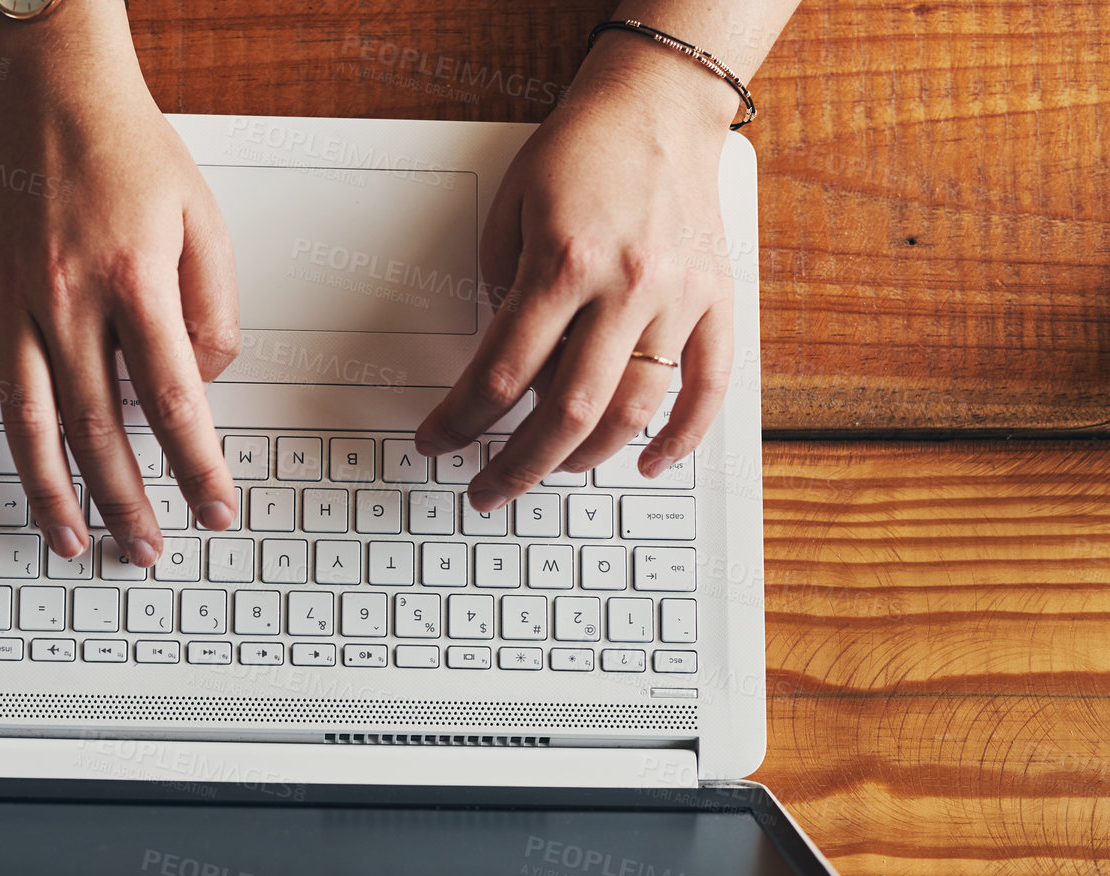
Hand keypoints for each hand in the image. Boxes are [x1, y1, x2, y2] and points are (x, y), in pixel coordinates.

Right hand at [0, 0, 239, 565]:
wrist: (51, 82)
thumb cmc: (129, 146)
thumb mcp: (204, 220)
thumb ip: (214, 309)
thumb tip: (202, 380)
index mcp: (133, 282)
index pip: (175, 400)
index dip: (198, 465)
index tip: (213, 508)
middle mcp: (66, 298)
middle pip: (98, 427)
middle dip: (124, 501)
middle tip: (143, 549)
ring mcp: (10, 298)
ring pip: (26, 418)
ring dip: (48, 489)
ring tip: (66, 539)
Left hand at [415, 36, 741, 510]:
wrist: (658, 105)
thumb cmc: (580, 152)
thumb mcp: (511, 212)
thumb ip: (502, 293)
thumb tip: (503, 369)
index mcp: (564, 262)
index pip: (501, 372)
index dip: (461, 421)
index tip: (438, 442)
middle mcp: (625, 286)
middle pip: (566, 410)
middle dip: (518, 464)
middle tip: (488, 490)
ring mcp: (677, 298)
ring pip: (634, 410)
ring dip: (587, 456)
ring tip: (554, 470)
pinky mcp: (717, 300)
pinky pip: (708, 386)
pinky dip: (683, 435)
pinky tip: (651, 462)